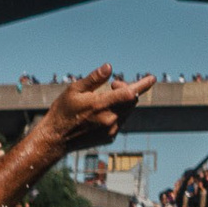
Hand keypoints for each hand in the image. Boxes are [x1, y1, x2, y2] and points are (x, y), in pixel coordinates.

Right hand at [39, 63, 156, 151]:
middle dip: (127, 89)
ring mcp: (111, 130)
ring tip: (104, 98)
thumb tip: (109, 67)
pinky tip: (101, 113)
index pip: (129, 93)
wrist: (55, 138)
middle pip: (131, 101)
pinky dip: (117, 113)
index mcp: (100, 105)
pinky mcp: (110, 138)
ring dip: (122, 102)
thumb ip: (94, 79)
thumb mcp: (74, 90)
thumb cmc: (63, 110)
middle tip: (112, 85)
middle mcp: (109, 119)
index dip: (142, 85)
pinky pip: (120, 121)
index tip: (152, 78)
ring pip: (127, 111)